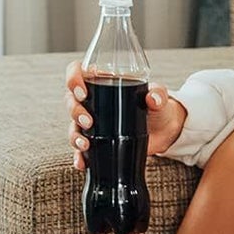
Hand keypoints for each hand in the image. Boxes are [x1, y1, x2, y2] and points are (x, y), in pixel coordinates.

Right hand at [64, 61, 186, 171]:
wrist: (163, 131)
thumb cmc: (156, 107)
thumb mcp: (158, 97)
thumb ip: (158, 94)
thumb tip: (154, 98)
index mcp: (102, 81)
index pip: (77, 71)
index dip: (73, 78)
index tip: (82, 92)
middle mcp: (92, 100)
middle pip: (71, 101)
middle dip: (75, 112)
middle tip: (89, 122)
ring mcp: (92, 121)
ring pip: (72, 125)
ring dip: (74, 135)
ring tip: (86, 144)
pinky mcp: (96, 140)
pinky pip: (81, 148)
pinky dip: (79, 156)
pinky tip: (82, 162)